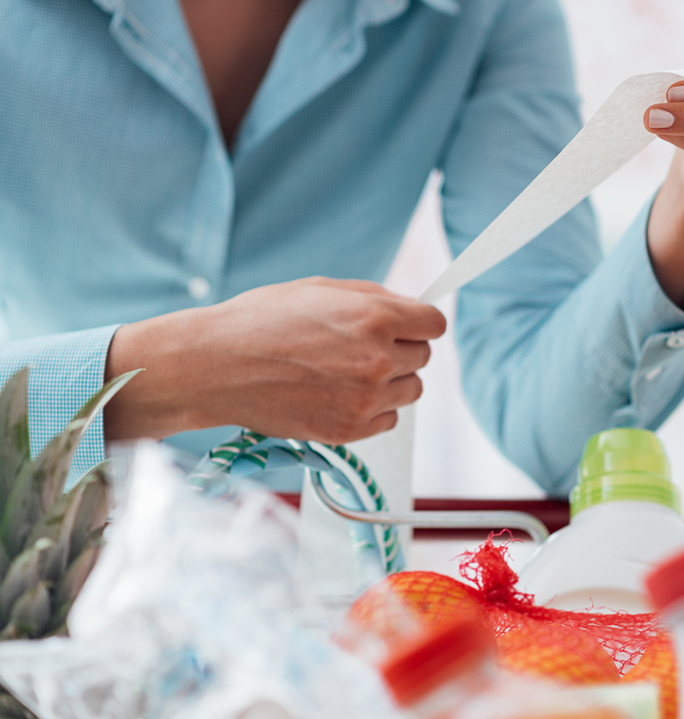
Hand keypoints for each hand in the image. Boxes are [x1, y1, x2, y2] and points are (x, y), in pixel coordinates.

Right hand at [102, 277, 445, 444]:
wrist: (214, 366)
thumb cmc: (262, 320)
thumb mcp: (322, 289)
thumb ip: (376, 298)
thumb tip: (413, 307)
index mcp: (374, 318)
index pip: (435, 324)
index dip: (418, 322)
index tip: (405, 325)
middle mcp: (377, 359)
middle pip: (423, 357)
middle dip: (401, 349)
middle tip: (361, 347)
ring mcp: (365, 399)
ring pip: (411, 390)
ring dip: (390, 381)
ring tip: (347, 372)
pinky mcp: (349, 430)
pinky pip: (389, 419)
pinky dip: (373, 409)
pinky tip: (339, 394)